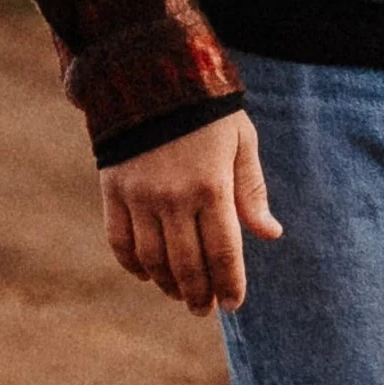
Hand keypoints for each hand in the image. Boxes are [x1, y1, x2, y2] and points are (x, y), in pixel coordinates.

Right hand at [101, 112, 279, 313]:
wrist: (151, 75)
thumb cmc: (207, 111)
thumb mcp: (241, 142)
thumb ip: (252, 191)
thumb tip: (271, 234)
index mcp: (212, 186)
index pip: (223, 252)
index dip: (229, 284)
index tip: (233, 304)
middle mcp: (173, 197)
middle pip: (187, 264)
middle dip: (199, 294)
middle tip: (205, 309)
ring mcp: (139, 196)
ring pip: (152, 259)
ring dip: (167, 284)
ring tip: (181, 295)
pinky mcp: (112, 190)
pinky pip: (119, 241)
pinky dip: (132, 264)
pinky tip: (146, 274)